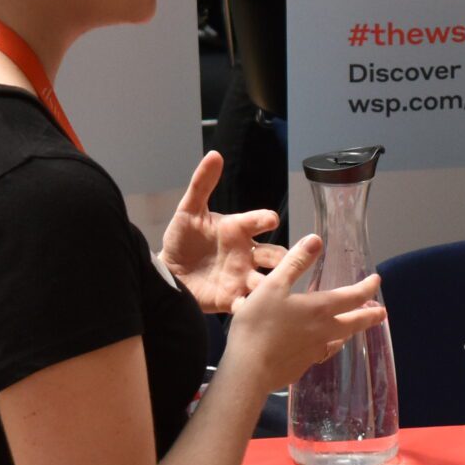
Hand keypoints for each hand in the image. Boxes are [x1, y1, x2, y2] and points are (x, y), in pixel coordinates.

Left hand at [161, 150, 284, 313]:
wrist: (168, 272)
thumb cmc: (183, 239)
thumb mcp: (189, 210)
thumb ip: (202, 184)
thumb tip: (215, 154)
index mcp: (238, 229)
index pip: (259, 221)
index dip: (264, 219)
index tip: (270, 220)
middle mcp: (247, 253)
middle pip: (276, 255)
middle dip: (287, 257)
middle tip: (295, 259)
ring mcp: (242, 277)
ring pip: (269, 281)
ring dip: (276, 284)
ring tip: (281, 288)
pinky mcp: (232, 299)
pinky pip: (248, 303)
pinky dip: (253, 306)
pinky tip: (254, 309)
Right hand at [223, 234, 384, 391]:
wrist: (249, 370)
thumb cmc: (259, 324)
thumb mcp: (273, 286)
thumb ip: (295, 263)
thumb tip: (316, 240)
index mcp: (319, 309)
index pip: (352, 297)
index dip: (367, 287)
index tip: (376, 280)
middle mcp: (323, 332)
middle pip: (354, 323)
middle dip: (370, 316)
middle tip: (382, 313)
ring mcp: (314, 352)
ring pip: (339, 341)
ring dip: (350, 333)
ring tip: (352, 330)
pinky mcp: (302, 367)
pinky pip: (320, 354)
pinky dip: (326, 347)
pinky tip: (318, 348)